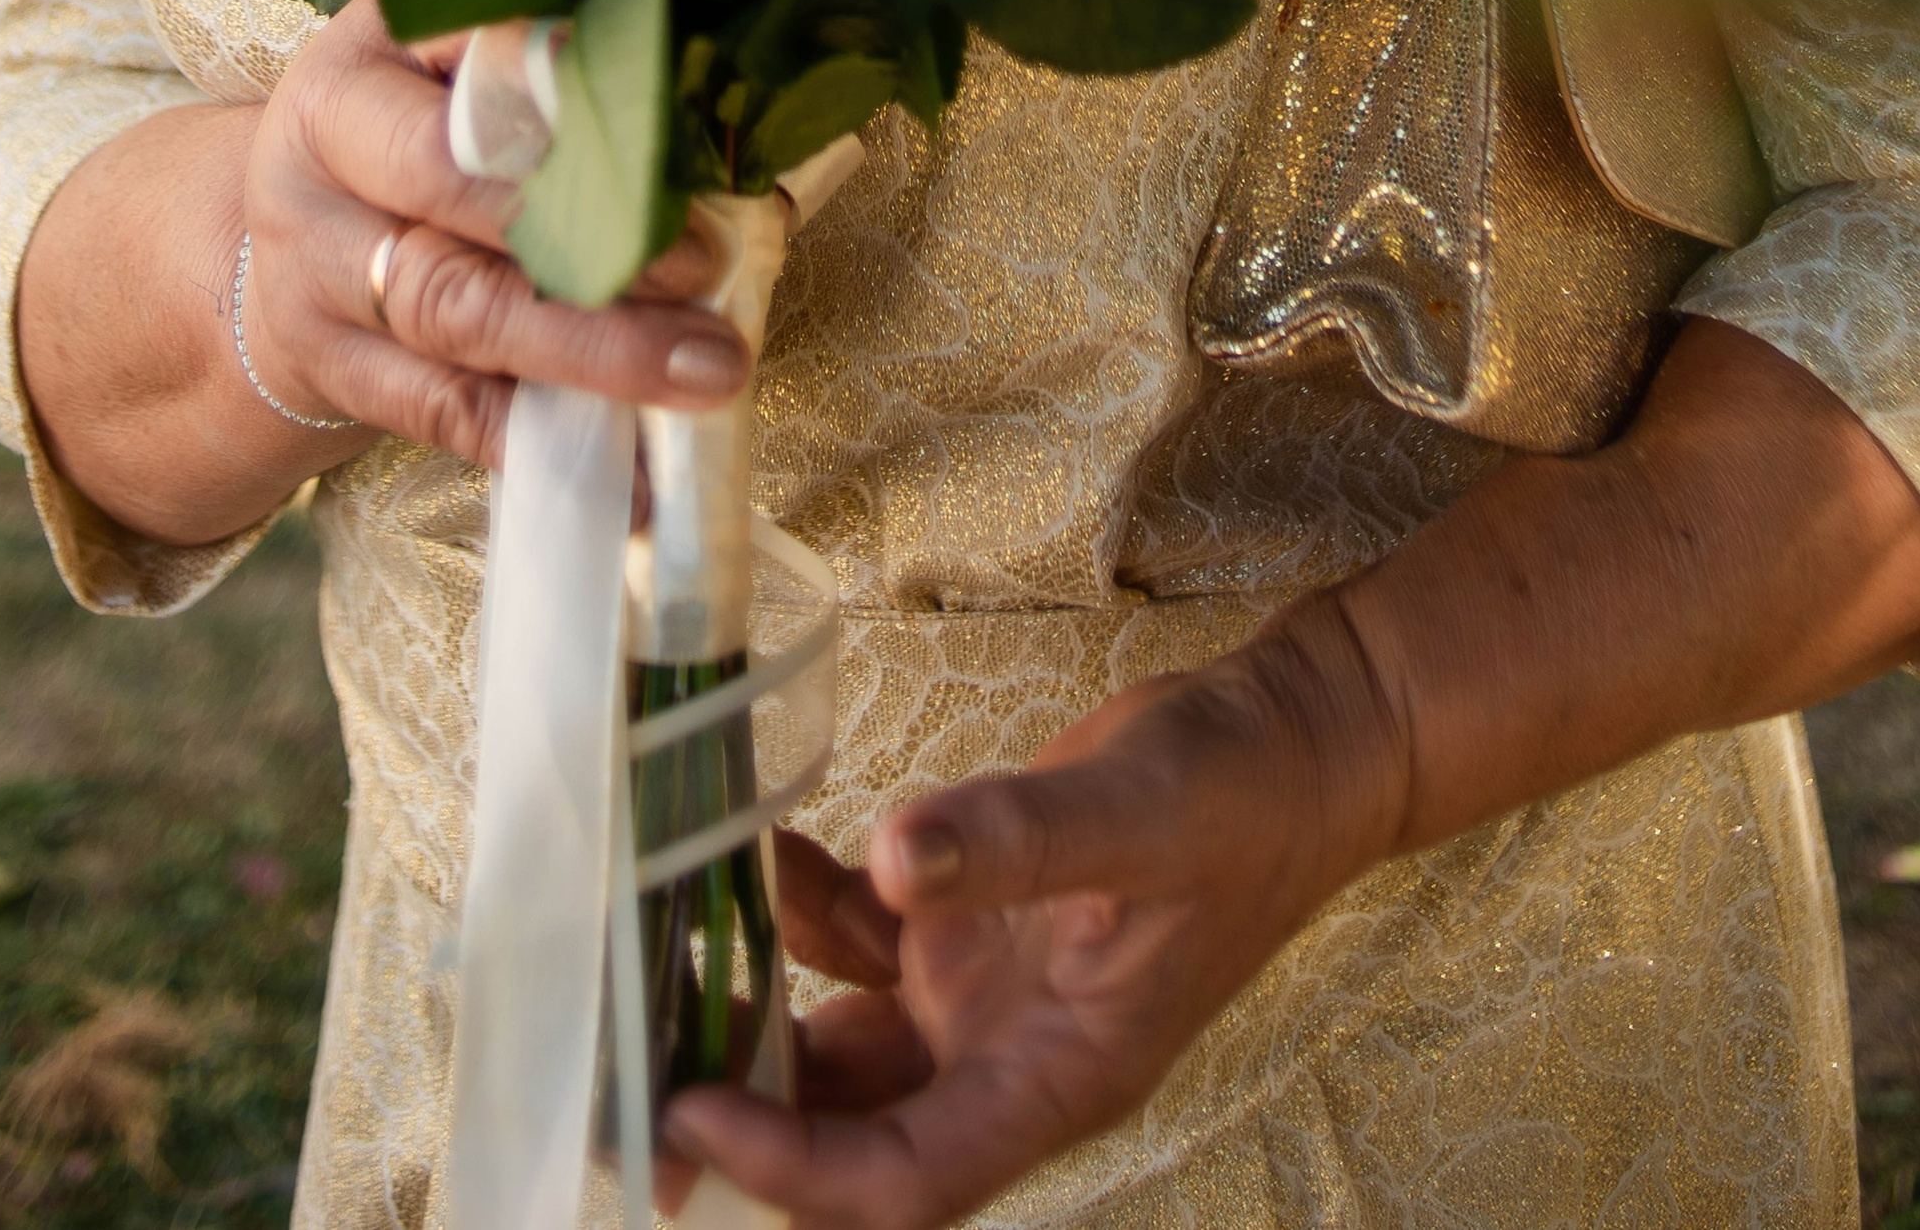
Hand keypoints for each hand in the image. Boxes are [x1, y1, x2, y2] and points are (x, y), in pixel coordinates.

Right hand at [234, 0, 748, 463]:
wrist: (284, 239)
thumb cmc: (407, 137)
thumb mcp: (447, 79)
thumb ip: (556, 87)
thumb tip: (717, 133)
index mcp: (362, 67)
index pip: (465, 78)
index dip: (573, 116)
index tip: (672, 149)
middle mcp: (319, 163)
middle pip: (452, 193)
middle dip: (586, 234)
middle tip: (707, 269)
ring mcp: (312, 277)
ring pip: (454, 312)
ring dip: (589, 348)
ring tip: (700, 370)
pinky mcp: (334, 373)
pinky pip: (444, 413)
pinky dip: (543, 441)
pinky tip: (633, 469)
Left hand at [668, 622, 1397, 1229]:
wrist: (1292, 742)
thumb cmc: (1242, 796)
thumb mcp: (1140, 812)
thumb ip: (1018, 838)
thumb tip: (892, 859)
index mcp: (1055, 1077)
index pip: (901, 1179)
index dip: (794, 1170)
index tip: (694, 1109)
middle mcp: (1005, 1057)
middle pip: (848, 1136)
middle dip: (742, 1115)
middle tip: (627, 1064)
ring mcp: (982, 995)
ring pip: (837, 1045)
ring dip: (754, 1013)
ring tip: (662, 951)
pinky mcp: (968, 922)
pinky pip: (857, 942)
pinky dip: (799, 910)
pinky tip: (759, 852)